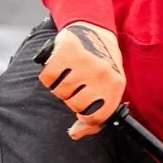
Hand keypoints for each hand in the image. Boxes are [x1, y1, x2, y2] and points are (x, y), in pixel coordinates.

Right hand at [37, 22, 125, 138]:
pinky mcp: (67, 51)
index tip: (81, 108)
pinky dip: (48, 75)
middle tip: (76, 85)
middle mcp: (101, 74)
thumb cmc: (103, 65)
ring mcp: (84, 62)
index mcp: (115, 86)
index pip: (95, 117)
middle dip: (71, 98)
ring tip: (68, 74)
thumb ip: (95, 116)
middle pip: (74, 105)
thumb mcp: (107, 89)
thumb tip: (75, 133)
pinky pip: (47, 77)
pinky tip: (58, 68)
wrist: (96, 30)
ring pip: (59, 92)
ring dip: (59, 86)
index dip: (84, 117)